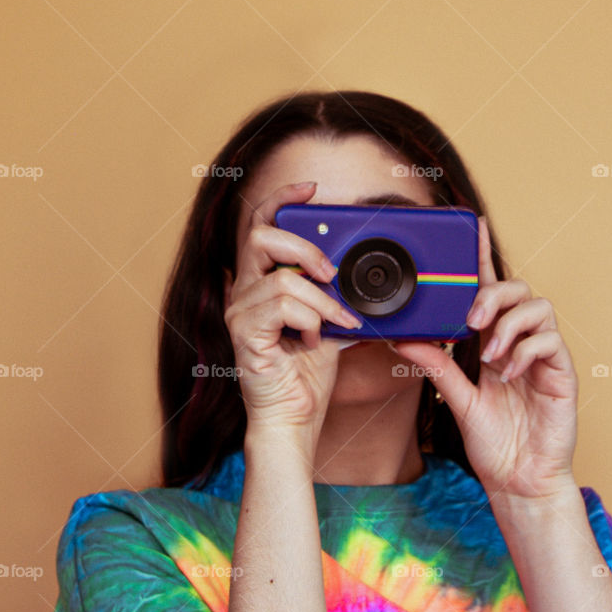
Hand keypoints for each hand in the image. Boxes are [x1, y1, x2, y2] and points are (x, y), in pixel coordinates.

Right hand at [223, 181, 361, 449]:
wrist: (293, 420)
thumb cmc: (306, 379)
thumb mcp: (331, 327)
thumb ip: (339, 299)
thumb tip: (371, 284)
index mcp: (262, 284)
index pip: (262, 226)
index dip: (284, 200)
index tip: (313, 190)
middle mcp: (244, 293)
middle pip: (260, 237)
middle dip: (304, 247)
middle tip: (332, 271)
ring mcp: (240, 313)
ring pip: (282, 278)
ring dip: (322, 299)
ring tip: (338, 321)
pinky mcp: (244, 334)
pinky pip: (282, 306)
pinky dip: (310, 319)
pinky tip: (315, 341)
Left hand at [390, 217, 577, 501]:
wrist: (519, 481)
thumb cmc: (495, 444)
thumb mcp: (459, 400)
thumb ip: (439, 367)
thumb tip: (407, 338)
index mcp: (494, 344)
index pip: (489, 292)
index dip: (482, 258)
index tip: (470, 228)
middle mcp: (520, 344)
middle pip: (518, 290)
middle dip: (492, 294)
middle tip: (470, 320)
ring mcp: (544, 357)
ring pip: (537, 307)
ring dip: (508, 323)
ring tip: (489, 354)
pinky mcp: (562, 372)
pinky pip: (549, 341)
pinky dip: (524, 349)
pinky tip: (508, 371)